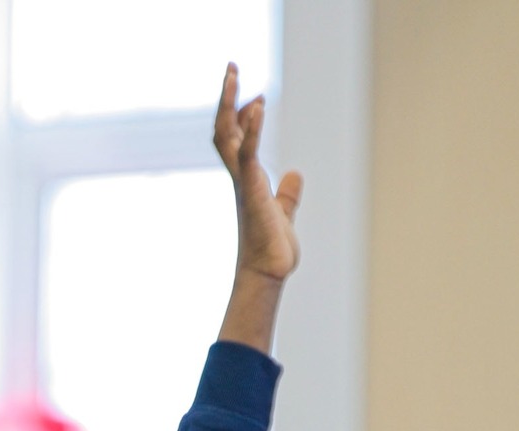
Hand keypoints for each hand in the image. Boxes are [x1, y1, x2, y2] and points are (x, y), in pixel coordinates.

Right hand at [213, 63, 302, 351]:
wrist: (268, 273)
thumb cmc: (272, 249)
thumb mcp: (283, 213)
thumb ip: (287, 194)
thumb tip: (294, 175)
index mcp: (245, 180)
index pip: (233, 139)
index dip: (238, 114)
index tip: (252, 95)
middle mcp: (239, 177)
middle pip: (223, 129)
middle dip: (227, 98)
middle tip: (232, 68)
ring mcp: (242, 182)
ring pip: (227, 135)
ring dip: (231, 103)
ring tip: (235, 75)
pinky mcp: (251, 191)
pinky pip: (246, 154)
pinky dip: (249, 130)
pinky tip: (256, 109)